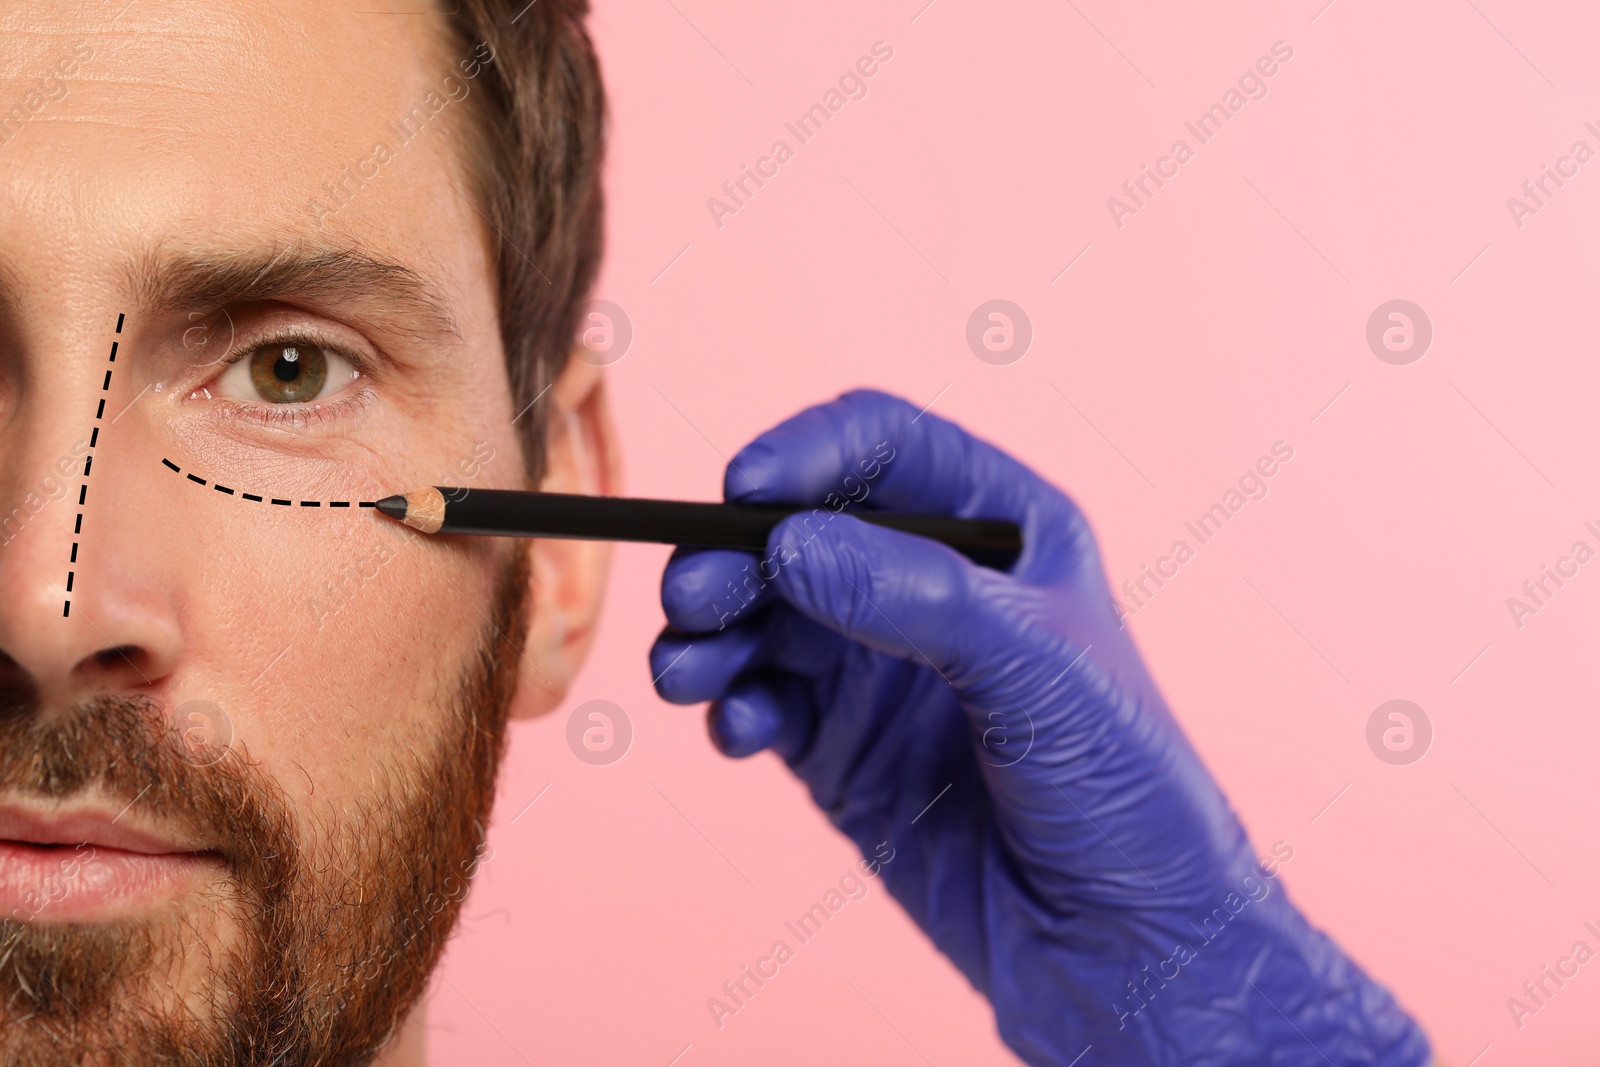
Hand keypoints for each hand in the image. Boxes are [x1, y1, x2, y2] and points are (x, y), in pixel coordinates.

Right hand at [650, 390, 1429, 1066]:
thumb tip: (791, 544)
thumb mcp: (1042, 675)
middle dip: (735, 553)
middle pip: (799, 527)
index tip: (744, 491)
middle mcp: (929, 583)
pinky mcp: (841, 744)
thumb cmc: (1127, 793)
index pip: (882, 447)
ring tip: (687, 676)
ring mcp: (879, 665)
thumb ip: (921, 599)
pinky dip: (733, 703)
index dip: (807, 453)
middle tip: (694, 598)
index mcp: (1000, 529)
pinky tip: (744, 734)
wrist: (1122, 950)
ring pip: (763, 612)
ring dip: (712, 632)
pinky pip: (761, 698)